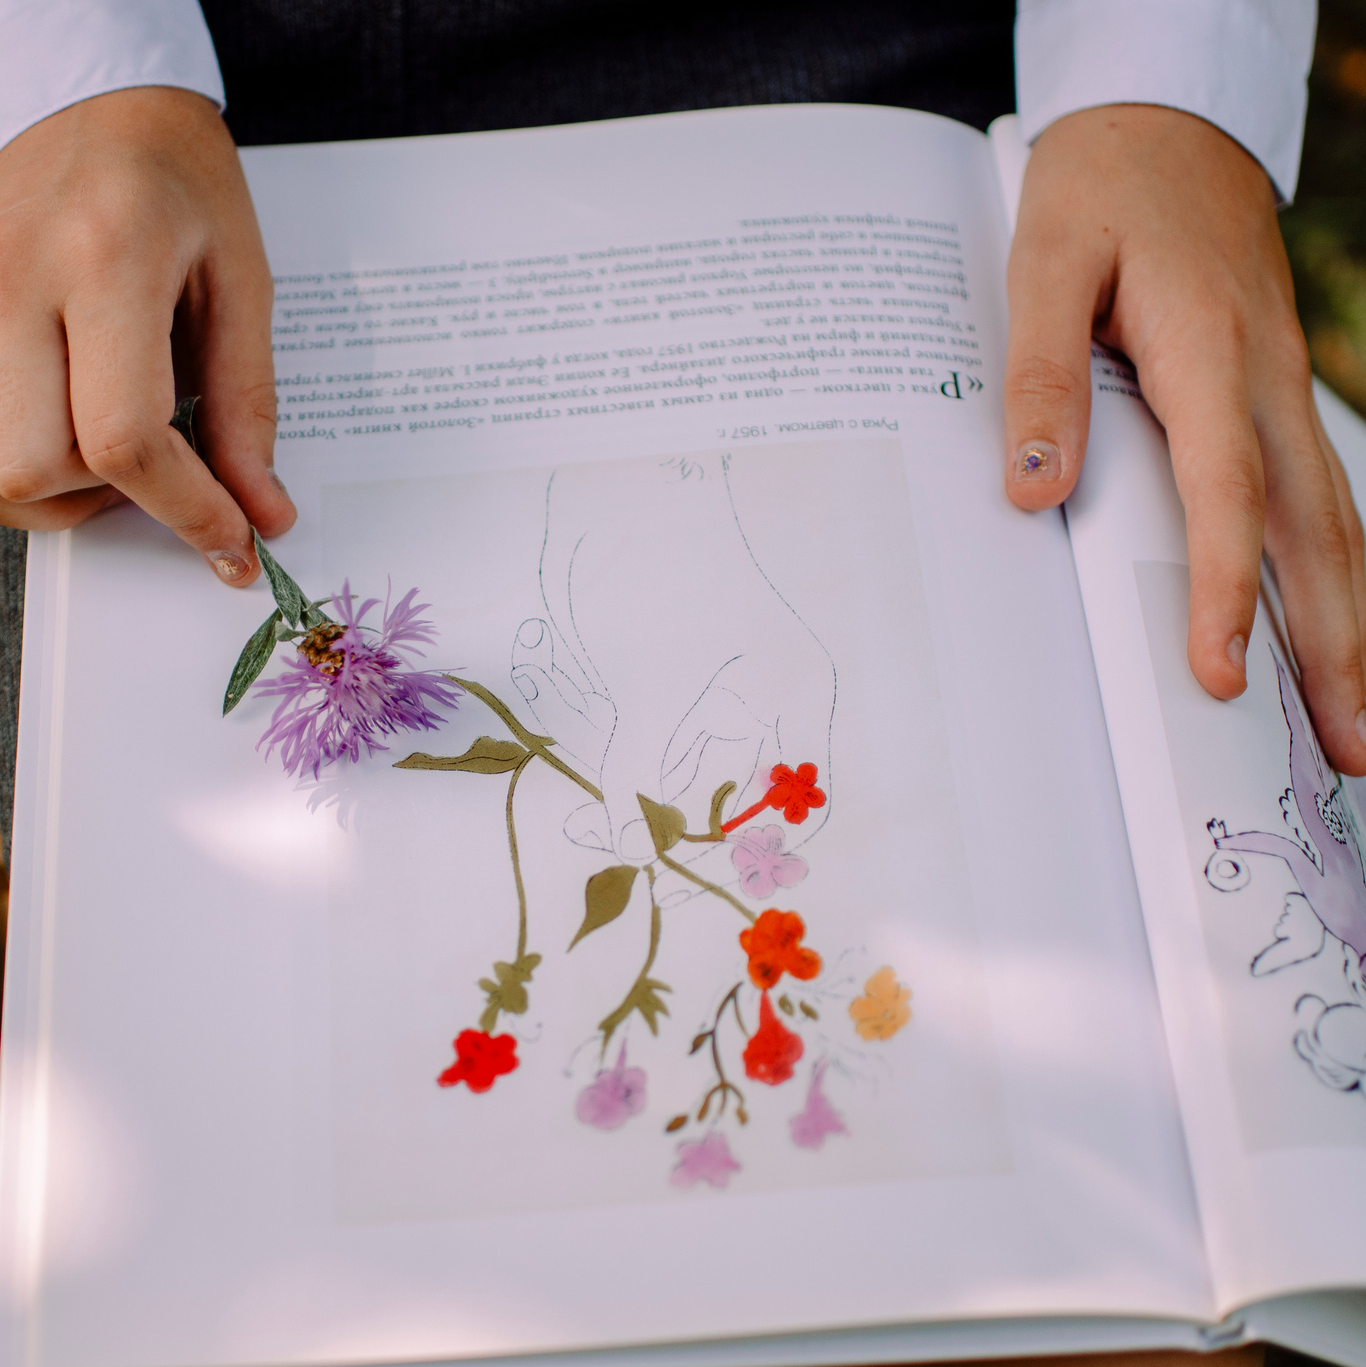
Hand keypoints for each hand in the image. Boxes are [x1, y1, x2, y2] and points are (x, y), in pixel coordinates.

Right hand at [0, 86, 293, 585]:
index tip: (231, 538)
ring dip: (36, 500)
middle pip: (33, 467)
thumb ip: (247, 405)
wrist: (81, 96)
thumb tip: (261, 518)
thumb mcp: (241, 279)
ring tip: (95, 462)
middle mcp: (8, 279)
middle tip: (158, 466)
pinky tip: (38, 442)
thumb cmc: (177, 184)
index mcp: (103, 256)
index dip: (185, 511)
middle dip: (111, 499)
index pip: (124, 436)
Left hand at [509, 455, 833, 864]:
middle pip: (719, 802)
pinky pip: (640, 737)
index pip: (796, 814)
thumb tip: (630, 855)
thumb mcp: (646, 692)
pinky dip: (608, 740)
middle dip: (654, 814)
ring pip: (668, 772)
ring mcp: (713, 690)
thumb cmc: (653, 575)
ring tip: (581, 758)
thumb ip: (637, 782)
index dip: (740, 860)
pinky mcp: (664, 678)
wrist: (610, 486)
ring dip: (621, 773)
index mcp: (790, 697)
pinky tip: (569, 702)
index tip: (673, 880)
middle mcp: (763, 701)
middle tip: (590, 835)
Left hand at [1003, 103, 1365, 775]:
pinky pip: (1318, 496)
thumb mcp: (1043, 255)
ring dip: (1350, 625)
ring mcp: (1286, 386)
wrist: (1172, 113)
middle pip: (1320, 530)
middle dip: (1338, 648)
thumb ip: (1039, 370)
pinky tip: (1327, 633)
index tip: (1220, 675)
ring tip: (1352, 726)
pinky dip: (1332, 575)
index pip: (1226, 492)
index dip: (1228, 590)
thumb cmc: (1100, 183)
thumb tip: (1036, 488)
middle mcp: (1268, 378)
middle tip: (1348, 752)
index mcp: (1211, 349)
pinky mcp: (1279, 391)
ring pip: (1334, 519)